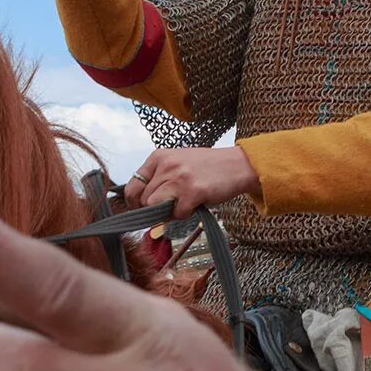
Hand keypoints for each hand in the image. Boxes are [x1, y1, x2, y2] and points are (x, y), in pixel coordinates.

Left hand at [122, 146, 260, 218]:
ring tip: (183, 204)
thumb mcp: (178, 162)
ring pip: (156, 208)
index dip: (135, 203)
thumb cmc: (208, 166)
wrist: (237, 165)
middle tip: (173, 205)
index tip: (143, 209)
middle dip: (156, 209)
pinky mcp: (193, 191)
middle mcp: (166, 165)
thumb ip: (159, 178)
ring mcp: (179, 178)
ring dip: (168, 213)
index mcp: (159, 157)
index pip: (132, 186)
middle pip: (144, 201)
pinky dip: (186, 214)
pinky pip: (177, 214)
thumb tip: (140, 204)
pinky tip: (196, 203)